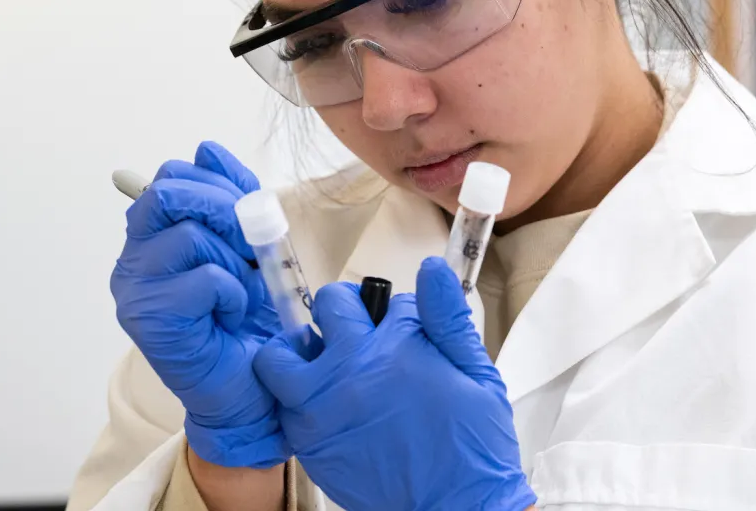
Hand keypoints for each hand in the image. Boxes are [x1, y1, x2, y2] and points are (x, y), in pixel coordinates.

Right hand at [110, 141, 287, 467]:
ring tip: (242, 288)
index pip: (172, 175)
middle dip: (223, 207)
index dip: (219, 180)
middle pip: (167, 191)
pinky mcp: (151, 320)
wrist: (252, 390)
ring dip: (234, 258)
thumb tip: (206, 149)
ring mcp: (135, 290)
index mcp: (152, 237)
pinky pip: (203, 278)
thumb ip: (229, 201)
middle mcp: (133, 259)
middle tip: (251, 242)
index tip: (251, 206)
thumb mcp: (249, 247)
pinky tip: (232, 313)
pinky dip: (233, 291)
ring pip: (188, 234)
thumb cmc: (249, 322)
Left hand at [253, 257, 535, 510]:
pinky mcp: (308, 441)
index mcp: (395, 348)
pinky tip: (322, 405)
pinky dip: (294, 397)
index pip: (384, 300)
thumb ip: (448, 318)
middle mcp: (350, 371)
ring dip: (298, 351)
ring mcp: (322, 408)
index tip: (402, 328)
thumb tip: (432, 268)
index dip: (395, 311)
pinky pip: (280, 403)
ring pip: (280, 355)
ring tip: (321, 362)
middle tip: (357, 332)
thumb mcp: (475, 373)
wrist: (454, 509)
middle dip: (343, 311)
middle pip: (326, 307)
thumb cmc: (471, 446)